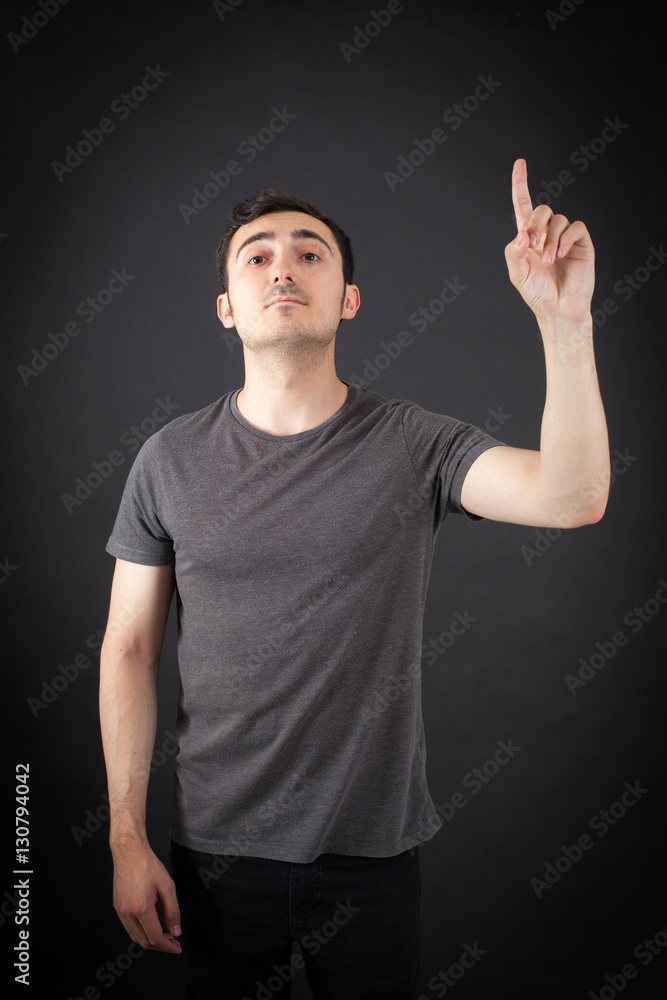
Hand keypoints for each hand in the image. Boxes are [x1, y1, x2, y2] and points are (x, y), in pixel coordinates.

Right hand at [112, 839, 181, 953]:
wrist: (129, 852)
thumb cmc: (148, 865)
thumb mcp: (167, 886)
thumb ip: (172, 911)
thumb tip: (175, 931)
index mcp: (141, 908)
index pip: (154, 938)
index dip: (167, 946)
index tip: (176, 947)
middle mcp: (128, 913)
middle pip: (144, 941)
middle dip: (160, 946)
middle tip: (173, 942)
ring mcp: (121, 911)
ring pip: (135, 936)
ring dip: (150, 940)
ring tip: (163, 936)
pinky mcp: (118, 907)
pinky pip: (129, 928)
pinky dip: (141, 932)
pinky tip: (150, 927)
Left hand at [504, 158, 594, 324]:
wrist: (558, 309)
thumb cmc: (537, 293)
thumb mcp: (517, 274)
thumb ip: (513, 252)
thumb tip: (521, 234)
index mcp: (528, 238)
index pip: (524, 206)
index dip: (521, 184)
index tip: (520, 163)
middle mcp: (547, 234)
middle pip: (542, 210)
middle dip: (535, 224)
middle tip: (532, 244)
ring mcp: (565, 238)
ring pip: (558, 219)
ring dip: (550, 239)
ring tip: (549, 261)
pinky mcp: (581, 244)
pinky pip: (576, 228)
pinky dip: (566, 238)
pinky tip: (561, 254)